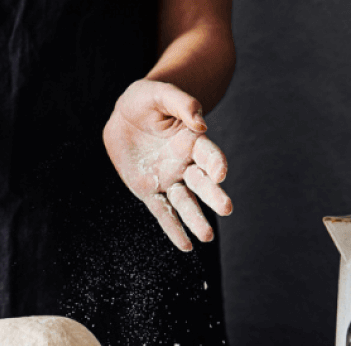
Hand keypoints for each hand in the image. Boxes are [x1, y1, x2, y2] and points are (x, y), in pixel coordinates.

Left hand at [103, 80, 232, 250]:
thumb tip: (200, 123)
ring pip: (185, 202)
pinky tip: (186, 246)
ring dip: (196, 219)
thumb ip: (181, 104)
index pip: (209, 154)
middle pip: (201, 182)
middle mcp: (184, 163)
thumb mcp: (159, 93)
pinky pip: (162, 212)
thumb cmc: (145, 101)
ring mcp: (169, 179)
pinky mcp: (150, 191)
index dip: (216, 163)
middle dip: (213, 195)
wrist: (124, 117)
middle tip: (226, 208)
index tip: (219, 174)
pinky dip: (173, 229)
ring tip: (206, 236)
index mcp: (191, 140)